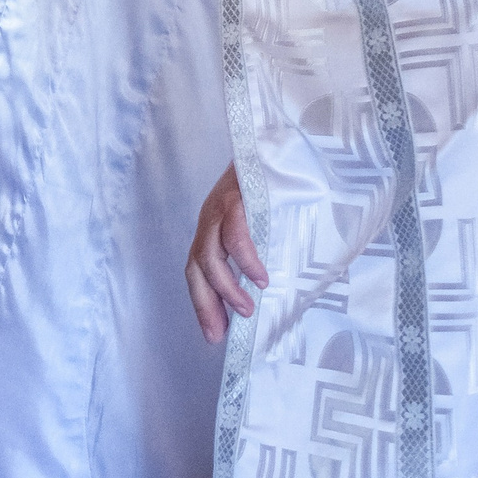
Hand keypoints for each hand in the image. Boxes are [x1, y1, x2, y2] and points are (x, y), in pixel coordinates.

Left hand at [184, 165, 268, 344]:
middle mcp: (211, 218)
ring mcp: (221, 207)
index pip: (197, 270)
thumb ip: (255, 252)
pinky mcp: (237, 198)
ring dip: (227, 288)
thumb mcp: (261, 224)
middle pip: (195, 267)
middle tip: (219, 334)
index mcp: (213, 226)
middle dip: (205, 304)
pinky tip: (260, 279)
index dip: (203, 303)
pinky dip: (246, 261)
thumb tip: (262, 295)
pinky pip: (235, 236)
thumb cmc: (276, 187)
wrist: (281, 143)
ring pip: (210, 256)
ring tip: (247, 310)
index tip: (215, 334)